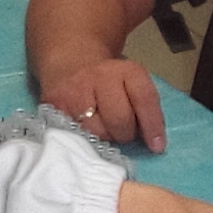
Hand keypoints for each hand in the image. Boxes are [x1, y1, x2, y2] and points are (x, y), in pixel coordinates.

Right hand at [43, 55, 166, 152]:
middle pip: (120, 121)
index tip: (157, 147)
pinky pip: (74, 135)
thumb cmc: (109, 84)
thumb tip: (153, 144)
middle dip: (124, 133)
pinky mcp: (54, 105)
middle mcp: (101, 76)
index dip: (152, 125)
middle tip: (121, 131)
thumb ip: (144, 109)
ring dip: (102, 137)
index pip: (144, 98)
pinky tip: (83, 131)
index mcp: (127, 71)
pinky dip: (82, 139)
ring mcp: (75, 90)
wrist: (70, 64)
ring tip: (100, 127)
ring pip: (96, 132)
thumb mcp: (132, 85)